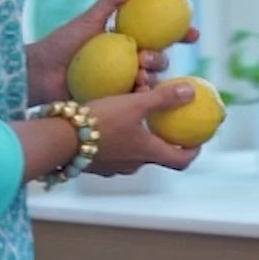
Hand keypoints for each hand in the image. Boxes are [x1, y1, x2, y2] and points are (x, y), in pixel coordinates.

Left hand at [25, 0, 198, 103]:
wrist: (39, 74)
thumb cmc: (61, 44)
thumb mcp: (89, 19)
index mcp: (124, 41)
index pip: (159, 37)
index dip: (179, 35)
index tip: (193, 35)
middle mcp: (127, 62)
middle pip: (159, 60)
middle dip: (161, 59)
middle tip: (147, 58)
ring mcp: (122, 83)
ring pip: (150, 81)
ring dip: (152, 78)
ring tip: (140, 76)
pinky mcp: (115, 102)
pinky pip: (135, 100)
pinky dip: (140, 96)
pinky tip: (137, 93)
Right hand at [86, 82, 200, 176]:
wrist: (61, 140)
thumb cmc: (101, 121)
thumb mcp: (134, 103)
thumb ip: (163, 98)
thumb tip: (191, 92)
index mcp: (147, 152)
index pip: (180, 160)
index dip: (192, 152)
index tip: (197, 141)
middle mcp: (133, 165)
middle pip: (156, 155)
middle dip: (162, 141)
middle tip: (164, 124)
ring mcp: (113, 168)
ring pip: (133, 153)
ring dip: (138, 139)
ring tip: (134, 119)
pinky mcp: (95, 164)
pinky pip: (113, 152)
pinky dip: (118, 140)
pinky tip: (109, 124)